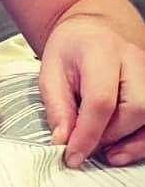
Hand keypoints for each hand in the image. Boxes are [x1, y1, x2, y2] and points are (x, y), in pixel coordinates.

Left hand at [40, 17, 144, 167]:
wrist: (92, 31)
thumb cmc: (70, 51)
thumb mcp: (50, 72)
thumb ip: (57, 107)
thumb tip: (63, 141)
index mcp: (100, 51)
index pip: (101, 99)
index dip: (88, 132)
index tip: (72, 155)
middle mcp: (133, 60)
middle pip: (136, 108)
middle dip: (110, 136)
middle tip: (86, 146)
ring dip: (130, 143)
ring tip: (105, 153)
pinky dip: (141, 140)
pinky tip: (122, 148)